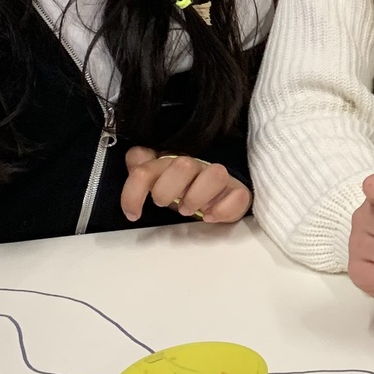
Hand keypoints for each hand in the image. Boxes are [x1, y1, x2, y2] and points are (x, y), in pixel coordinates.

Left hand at [120, 146, 250, 223]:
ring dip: (197, 196)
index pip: (147, 168)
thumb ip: (141, 170)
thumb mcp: (158, 182)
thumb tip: (135, 157)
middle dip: (168, 189)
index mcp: (171, 163)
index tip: (133, 214)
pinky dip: (223, 208)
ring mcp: (219, 179)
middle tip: (166, 204)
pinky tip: (210, 216)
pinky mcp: (238, 193)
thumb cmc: (183, 189)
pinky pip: (239, 195)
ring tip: (188, 211)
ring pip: (216, 174)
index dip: (134, 192)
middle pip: (184, 165)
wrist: (217, 194)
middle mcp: (197, 167)